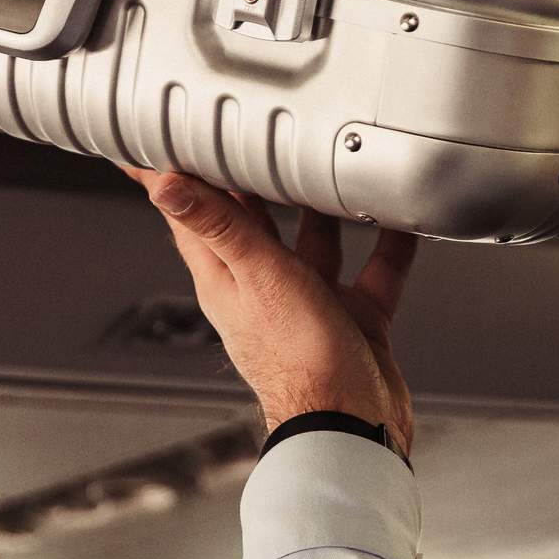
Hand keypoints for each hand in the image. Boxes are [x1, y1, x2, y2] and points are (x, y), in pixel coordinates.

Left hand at [121, 168, 419, 455]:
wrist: (353, 426)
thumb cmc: (300, 366)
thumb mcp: (257, 278)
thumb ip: (220, 227)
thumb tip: (166, 187)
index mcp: (226, 278)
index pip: (188, 217)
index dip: (172, 179)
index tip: (158, 146)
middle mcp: (264, 288)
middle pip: (252, 219)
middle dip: (252, 179)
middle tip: (252, 132)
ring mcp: (310, 302)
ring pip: (315, 239)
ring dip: (323, 207)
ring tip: (335, 164)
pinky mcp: (353, 318)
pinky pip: (374, 270)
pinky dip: (389, 245)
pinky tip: (401, 218)